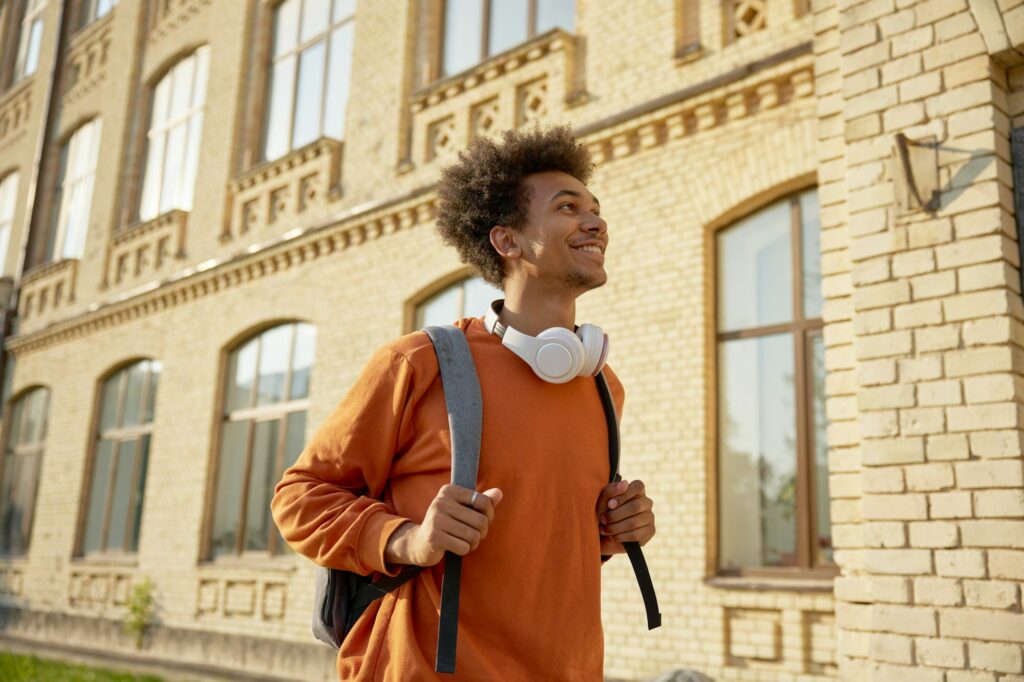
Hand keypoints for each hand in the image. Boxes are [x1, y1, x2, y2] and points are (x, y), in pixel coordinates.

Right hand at [385, 485, 502, 566]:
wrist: (419, 542)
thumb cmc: (446, 524)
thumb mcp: (462, 509)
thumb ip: (481, 501)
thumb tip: (499, 493)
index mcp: (449, 490)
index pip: (483, 501)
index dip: (489, 515)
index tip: (482, 521)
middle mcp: (441, 502)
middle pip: (480, 520)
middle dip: (482, 533)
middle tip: (473, 536)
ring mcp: (436, 519)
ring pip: (473, 535)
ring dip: (473, 543)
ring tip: (464, 542)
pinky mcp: (434, 537)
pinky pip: (463, 547)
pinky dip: (464, 550)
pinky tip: (455, 548)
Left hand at [596, 479, 654, 554]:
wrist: (605, 532)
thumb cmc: (604, 511)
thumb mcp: (603, 500)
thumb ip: (611, 490)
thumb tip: (625, 483)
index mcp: (637, 490)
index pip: (638, 486)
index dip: (623, 495)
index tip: (609, 505)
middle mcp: (646, 502)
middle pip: (635, 506)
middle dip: (615, 515)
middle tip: (603, 520)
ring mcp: (650, 516)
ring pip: (634, 522)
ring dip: (615, 527)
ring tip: (605, 529)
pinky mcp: (650, 531)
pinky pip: (636, 535)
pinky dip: (620, 536)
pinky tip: (613, 536)